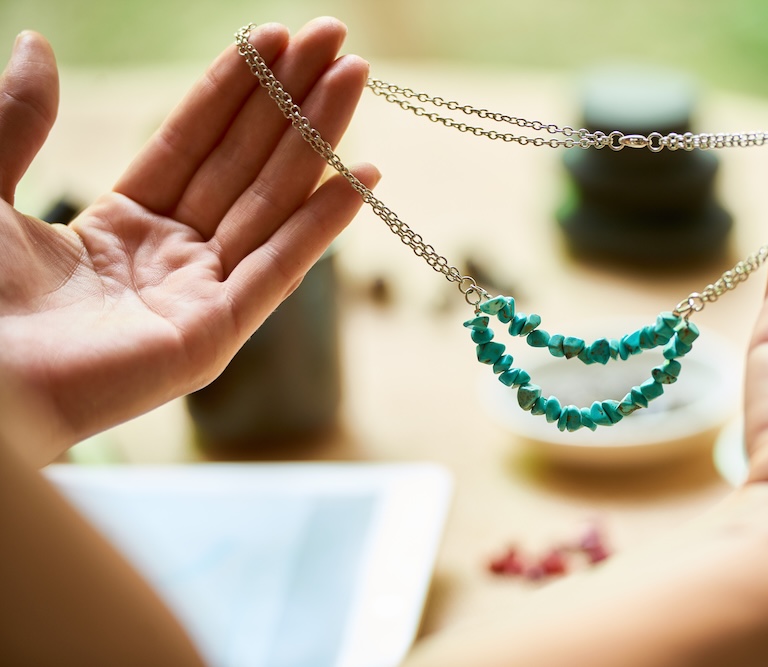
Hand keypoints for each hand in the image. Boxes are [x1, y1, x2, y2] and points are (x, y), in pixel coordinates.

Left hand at [0, 20, 376, 458]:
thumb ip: (20, 119)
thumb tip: (37, 42)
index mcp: (120, 224)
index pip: (192, 139)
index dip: (234, 86)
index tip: (274, 34)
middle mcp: (171, 257)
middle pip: (244, 163)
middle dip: (290, 99)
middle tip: (334, 38)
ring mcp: (198, 297)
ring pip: (271, 203)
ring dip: (316, 141)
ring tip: (355, 78)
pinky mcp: (214, 337)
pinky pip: (277, 269)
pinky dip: (322, 224)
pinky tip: (361, 177)